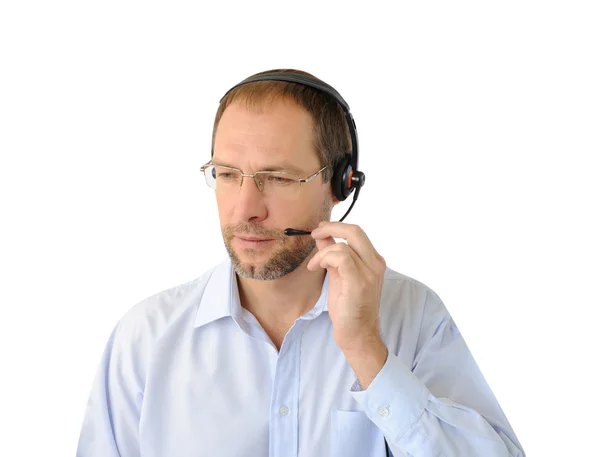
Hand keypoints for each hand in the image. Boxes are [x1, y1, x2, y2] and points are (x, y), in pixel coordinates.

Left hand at [306, 221, 386, 352]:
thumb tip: (322, 236)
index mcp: (373, 261)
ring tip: (314, 265)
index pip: (356, 233)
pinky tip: (317, 268)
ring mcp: (370, 273)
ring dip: (322, 253)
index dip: (336, 227)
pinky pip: (341, 258)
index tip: (320, 228)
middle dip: (331, 227)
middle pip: (355, 231)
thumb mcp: (338, 275)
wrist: (358, 334)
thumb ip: (332, 255)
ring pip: (343, 246)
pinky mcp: (359, 282)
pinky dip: (325, 259)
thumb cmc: (349, 308)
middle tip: (315, 232)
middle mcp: (375, 264)